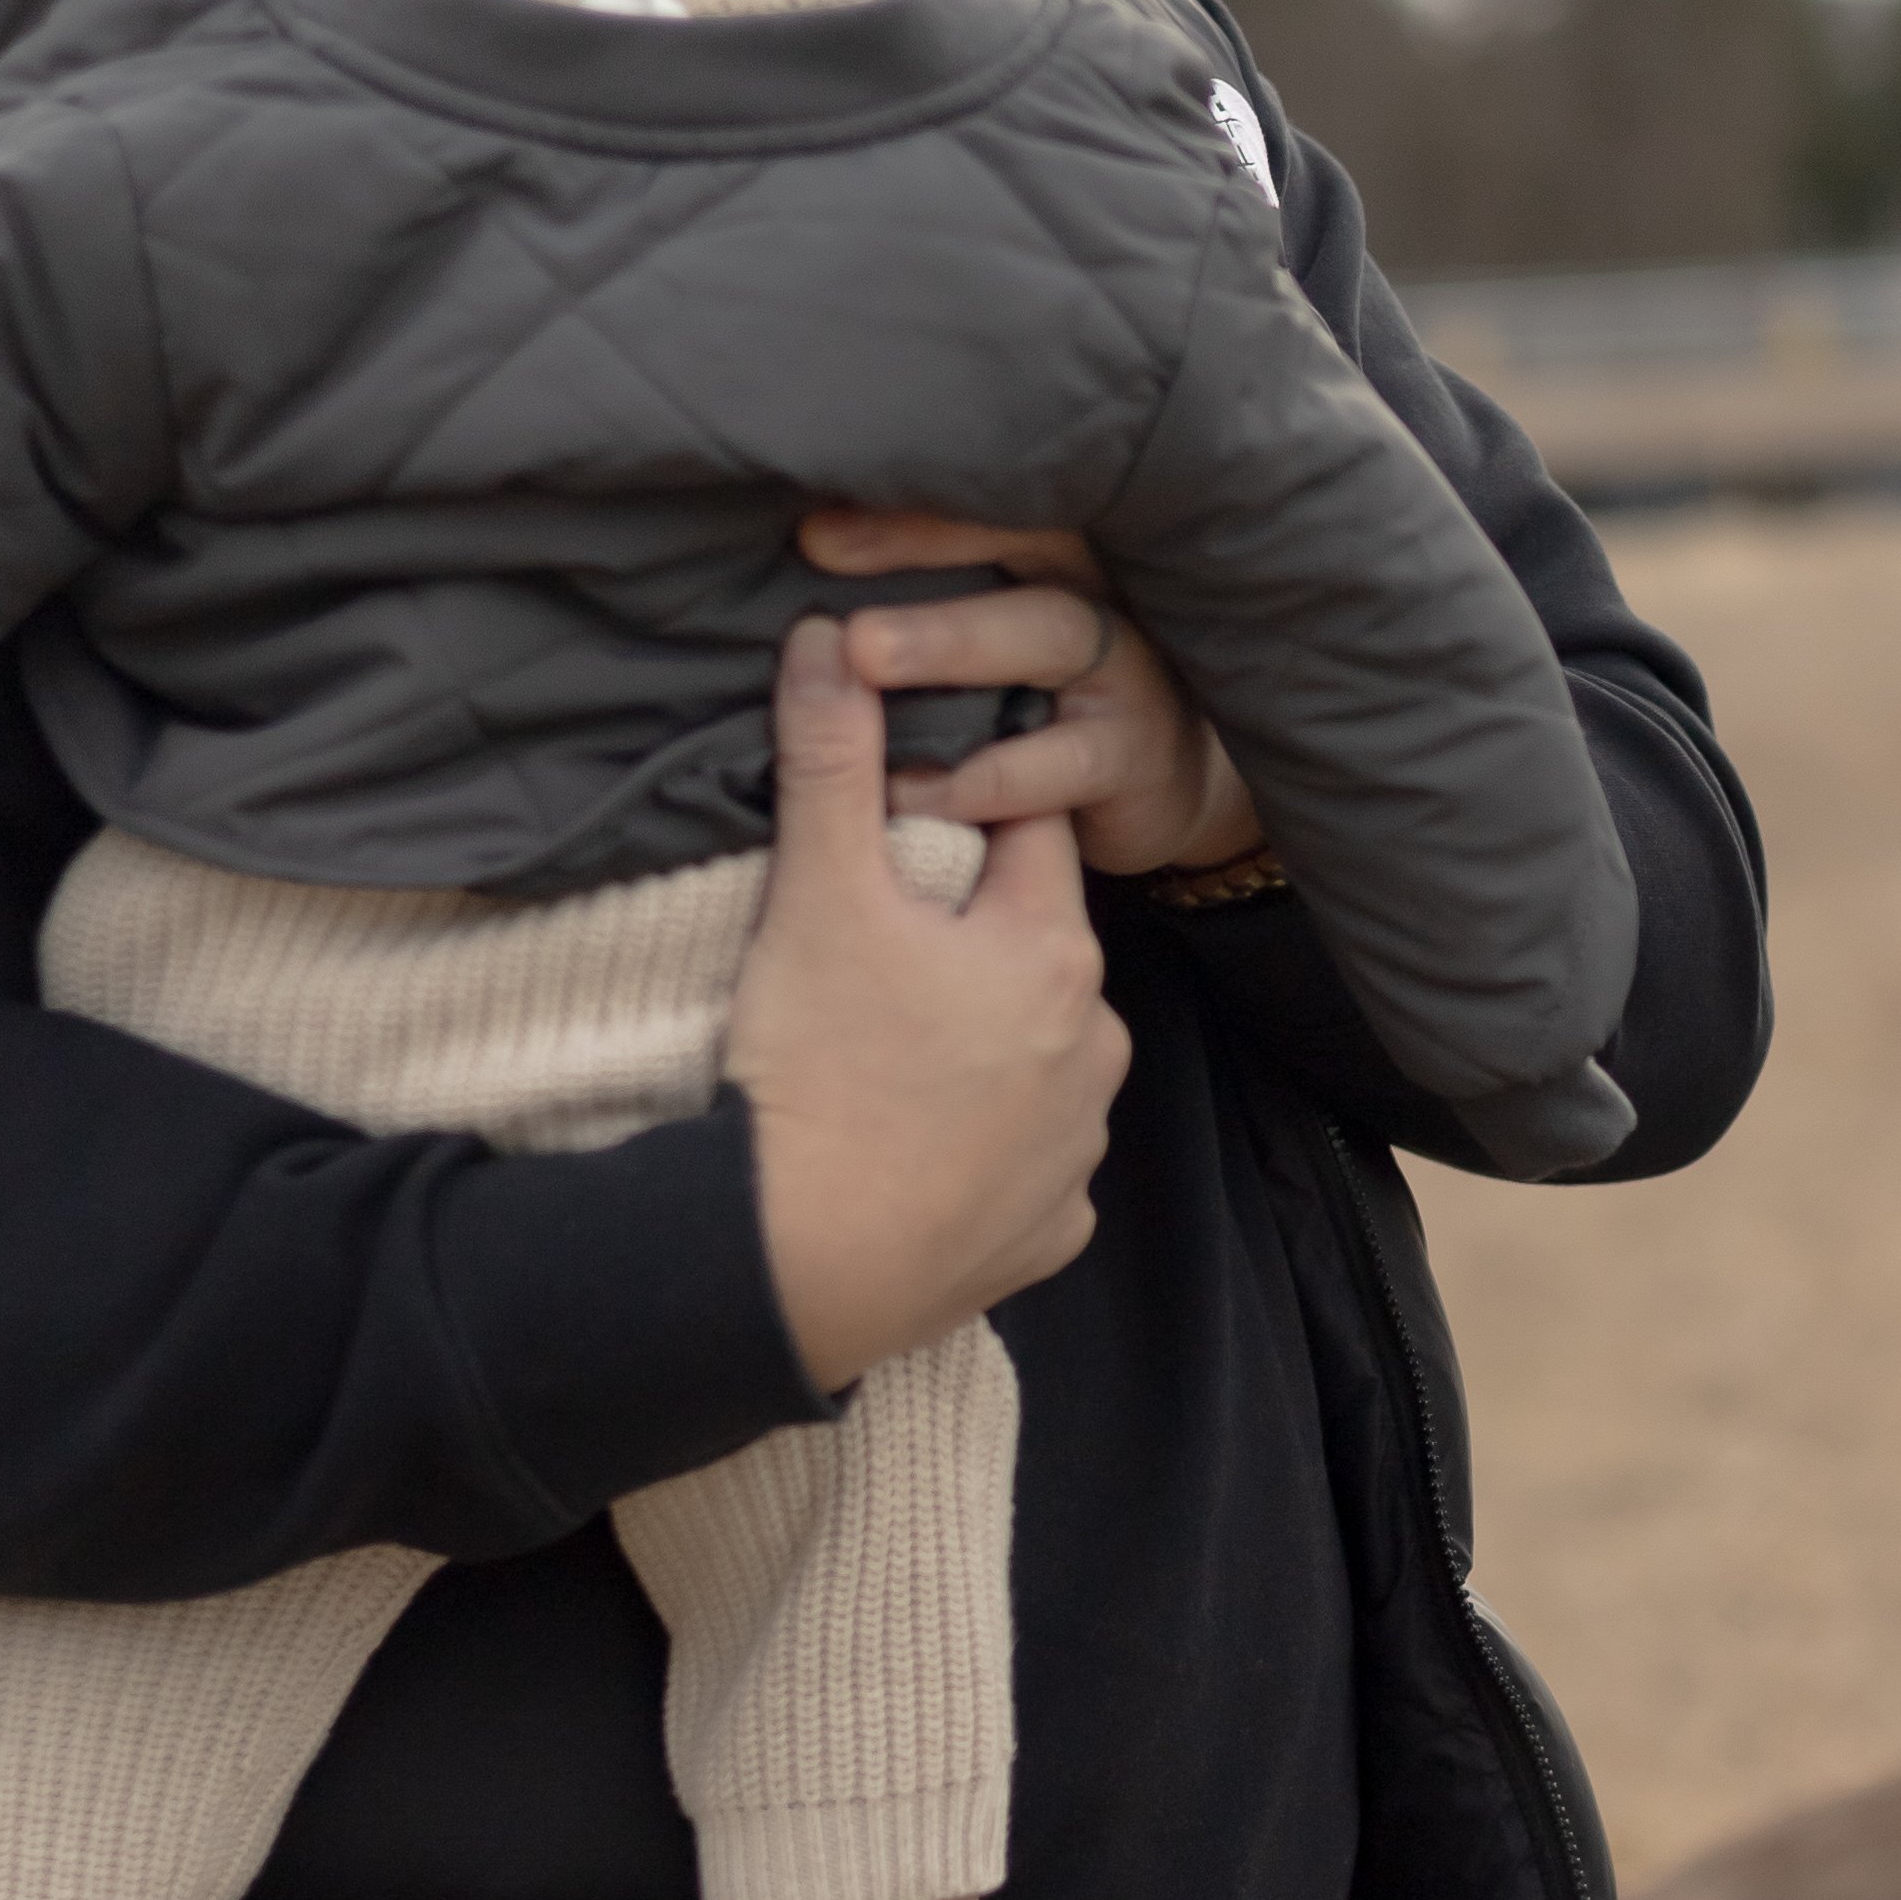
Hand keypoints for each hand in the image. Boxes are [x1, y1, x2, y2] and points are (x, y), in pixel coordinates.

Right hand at [725, 622, 1130, 1390]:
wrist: (800, 1263)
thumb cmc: (815, 1066)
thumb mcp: (817, 894)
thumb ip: (831, 758)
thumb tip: (829, 636)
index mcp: (1058, 953)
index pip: (1025, 835)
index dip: (959, 817)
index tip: (898, 831)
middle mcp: (1100, 1049)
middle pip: (1032, 952)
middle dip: (965, 939)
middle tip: (870, 955)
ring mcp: (1081, 1150)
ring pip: (1035, 1060)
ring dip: (978, 1047)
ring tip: (884, 1057)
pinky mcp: (1053, 1234)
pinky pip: (1023, 1165)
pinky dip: (979, 1150)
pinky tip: (913, 1148)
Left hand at [795, 504, 1269, 884]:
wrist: (1155, 790)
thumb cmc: (1036, 703)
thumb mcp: (984, 641)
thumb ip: (913, 605)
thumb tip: (789, 583)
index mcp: (1049, 550)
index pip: (986, 499)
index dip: (902, 506)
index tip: (810, 527)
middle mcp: (1094, 589)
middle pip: (1025, 535)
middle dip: (922, 540)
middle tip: (820, 545)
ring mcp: (1124, 669)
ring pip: (1047, 634)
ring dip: (950, 639)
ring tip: (862, 654)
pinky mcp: (1134, 756)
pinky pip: (1062, 760)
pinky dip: (987, 775)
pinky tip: (913, 788)